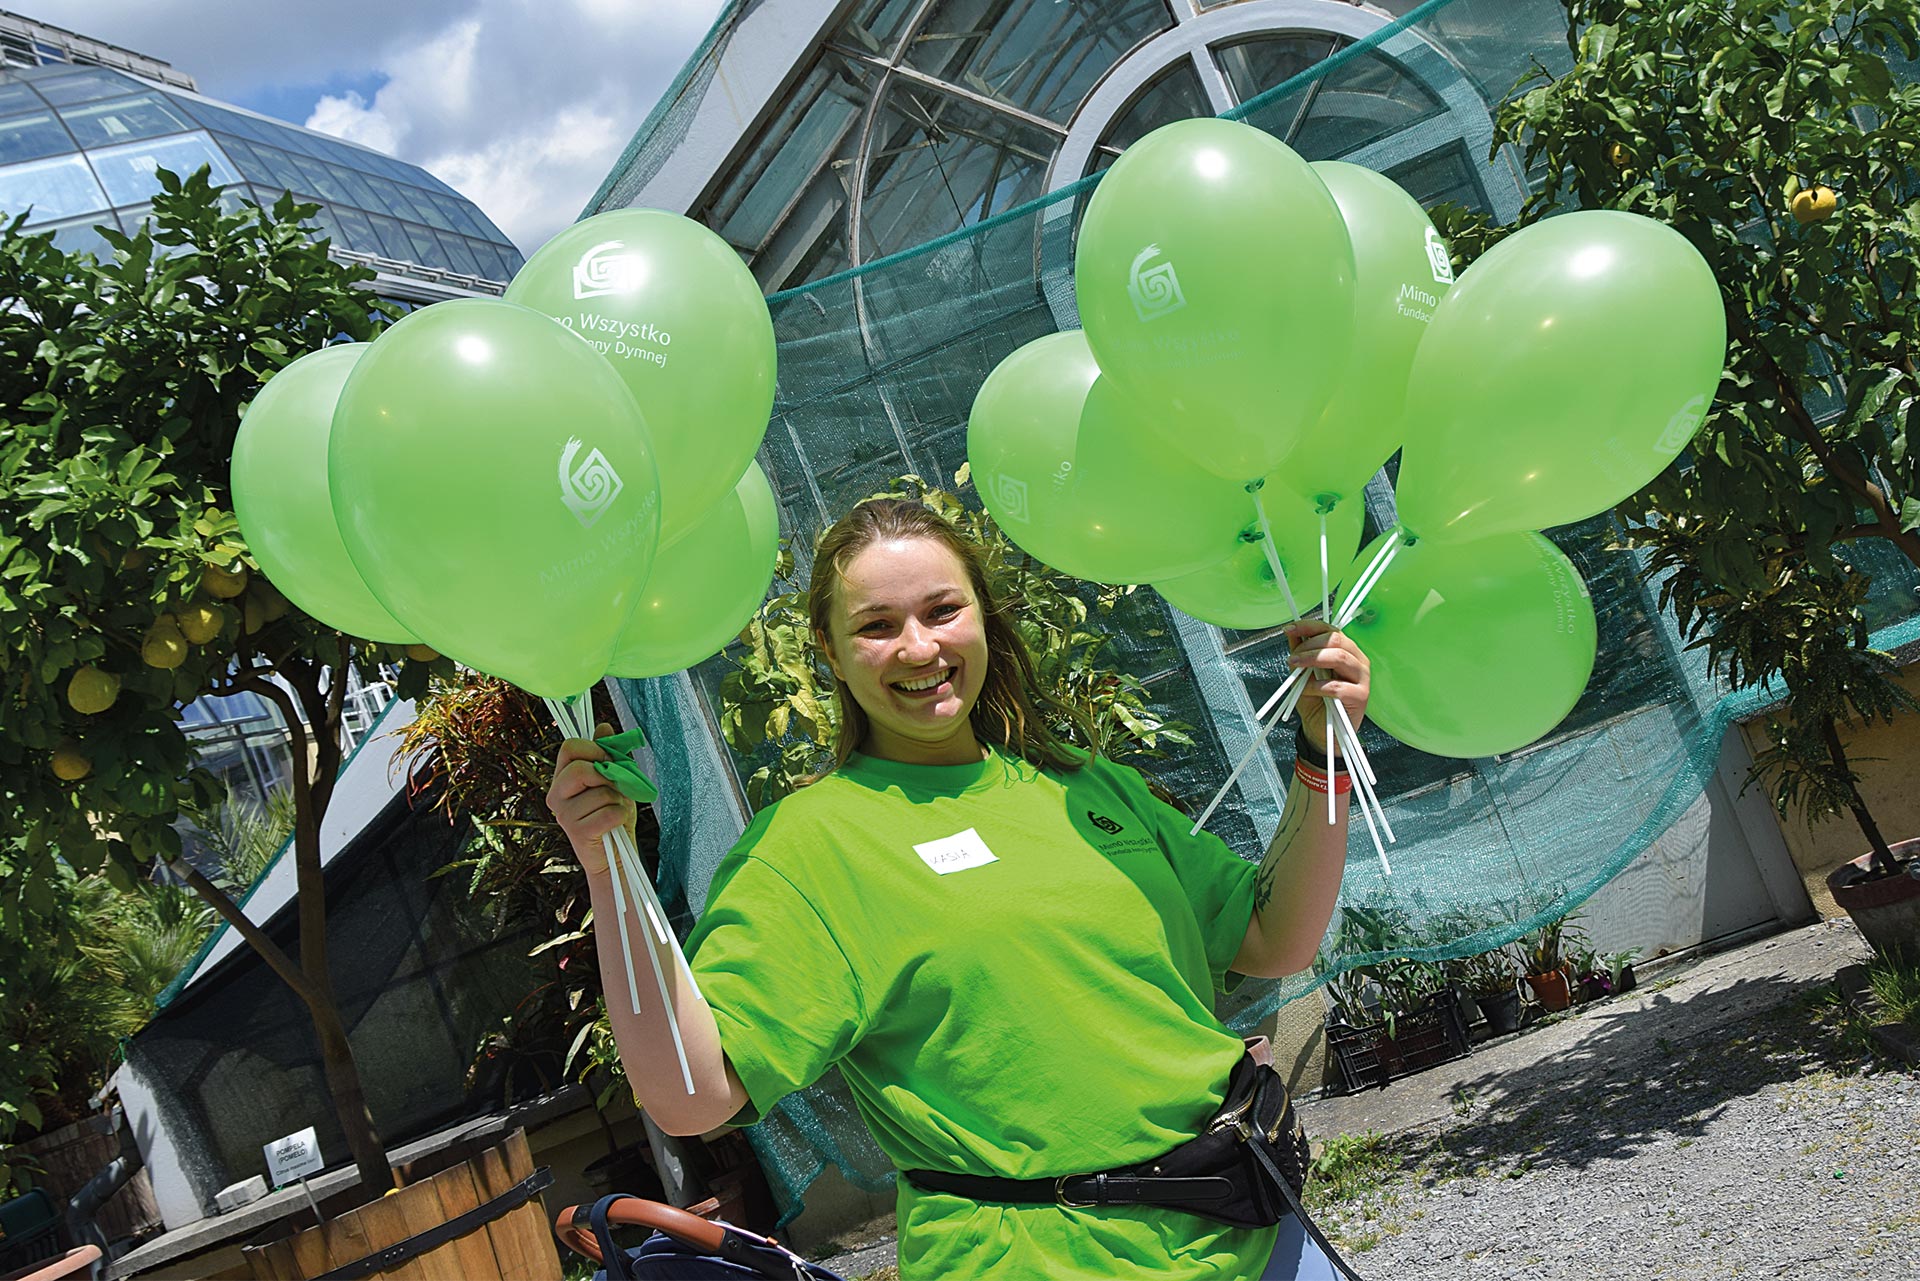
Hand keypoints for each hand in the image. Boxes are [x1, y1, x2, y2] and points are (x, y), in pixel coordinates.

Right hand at [545, 719, 633, 876]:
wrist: (615, 853)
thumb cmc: (612, 814)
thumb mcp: (613, 779)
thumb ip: (608, 754)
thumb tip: (604, 726)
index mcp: (562, 777)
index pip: (569, 747)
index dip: (594, 749)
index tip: (609, 760)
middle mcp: (556, 794)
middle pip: (581, 769)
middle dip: (607, 777)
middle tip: (615, 789)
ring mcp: (563, 815)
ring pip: (601, 792)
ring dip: (618, 801)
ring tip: (614, 811)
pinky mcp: (576, 833)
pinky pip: (609, 813)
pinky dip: (621, 816)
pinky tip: (615, 823)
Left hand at [1284, 620, 1369, 752]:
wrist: (1321, 730)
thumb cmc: (1315, 700)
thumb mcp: (1303, 672)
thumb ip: (1300, 652)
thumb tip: (1291, 632)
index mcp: (1346, 650)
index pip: (1331, 629)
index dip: (1309, 627)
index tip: (1289, 629)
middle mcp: (1358, 660)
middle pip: (1336, 640)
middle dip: (1310, 645)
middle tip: (1292, 657)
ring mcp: (1362, 678)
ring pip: (1339, 658)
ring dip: (1312, 660)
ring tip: (1296, 667)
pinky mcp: (1361, 696)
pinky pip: (1337, 686)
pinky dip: (1318, 686)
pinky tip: (1308, 690)